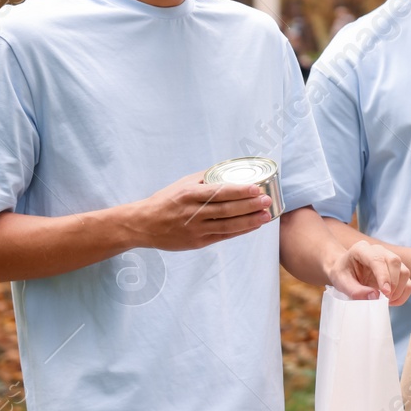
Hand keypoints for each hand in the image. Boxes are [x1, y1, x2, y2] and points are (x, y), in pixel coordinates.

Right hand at [130, 171, 273, 249]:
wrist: (143, 225)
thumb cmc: (166, 200)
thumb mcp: (182, 184)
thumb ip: (205, 177)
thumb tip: (229, 168)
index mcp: (189, 194)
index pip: (218, 192)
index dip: (239, 191)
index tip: (256, 188)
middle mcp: (193, 212)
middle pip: (226, 210)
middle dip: (249, 205)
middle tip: (267, 200)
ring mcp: (195, 229)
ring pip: (227, 225)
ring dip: (249, 220)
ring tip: (266, 214)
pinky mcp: (197, 242)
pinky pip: (223, 236)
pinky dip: (240, 231)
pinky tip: (253, 225)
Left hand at [330, 239, 410, 303]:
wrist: (345, 270)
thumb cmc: (342, 274)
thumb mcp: (341, 282)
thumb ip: (355, 290)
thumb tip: (375, 297)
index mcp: (362, 249)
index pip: (378, 259)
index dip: (384, 276)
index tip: (385, 293)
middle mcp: (379, 250)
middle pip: (395, 262)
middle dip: (394, 284)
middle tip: (385, 299)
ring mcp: (390, 258)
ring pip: (404, 271)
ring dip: (399, 289)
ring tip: (387, 301)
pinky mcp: (397, 269)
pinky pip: (408, 280)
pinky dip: (403, 293)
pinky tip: (392, 300)